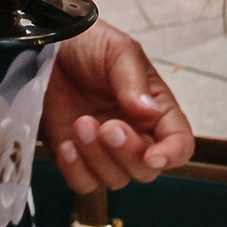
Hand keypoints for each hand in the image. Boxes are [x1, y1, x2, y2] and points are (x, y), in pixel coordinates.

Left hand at [41, 22, 196, 190]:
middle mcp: (135, 134)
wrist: (47, 45)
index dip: (172, 154)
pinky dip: (75, 170)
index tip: (153, 156)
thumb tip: (149, 113)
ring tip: (81, 123)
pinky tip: (66, 145)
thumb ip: (133, 82)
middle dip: (128, 153)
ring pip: (115, 179)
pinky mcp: (75, 157)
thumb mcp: (118, 51)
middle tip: (108, 127)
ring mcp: (104, 149)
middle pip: (146, 170)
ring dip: (97, 157)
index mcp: (156, 109)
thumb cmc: (89, 43)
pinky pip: (83, 183)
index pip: (179, 142)